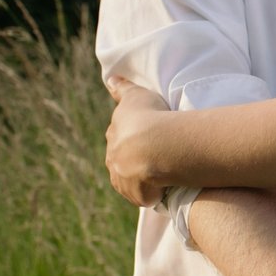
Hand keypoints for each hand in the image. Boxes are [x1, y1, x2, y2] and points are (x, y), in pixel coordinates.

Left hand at [104, 77, 169, 206]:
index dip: (135, 140)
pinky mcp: (136, 194)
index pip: (120, 139)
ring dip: (143, 181)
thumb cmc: (150, 117)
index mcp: (114, 135)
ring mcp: (123, 178)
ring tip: (163, 177)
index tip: (149, 140)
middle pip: (123, 162)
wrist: (155, 146)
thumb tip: (110, 79)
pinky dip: (153, 194)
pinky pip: (144, 196)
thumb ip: (122, 88)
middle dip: (136, 162)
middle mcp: (113, 158)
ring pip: (130, 181)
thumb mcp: (136, 95)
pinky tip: (165, 189)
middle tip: (158, 160)